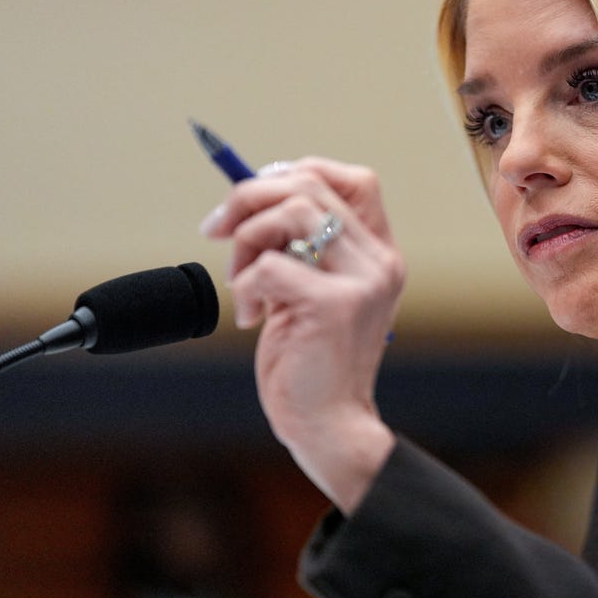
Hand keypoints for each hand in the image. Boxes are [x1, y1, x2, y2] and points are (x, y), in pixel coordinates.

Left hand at [201, 157, 405, 513]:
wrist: (328, 424)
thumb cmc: (311, 361)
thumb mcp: (308, 291)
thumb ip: (299, 248)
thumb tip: (247, 196)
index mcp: (380, 254)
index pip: (355, 179)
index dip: (299, 173)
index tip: (255, 201)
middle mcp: (380, 261)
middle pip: (309, 185)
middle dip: (248, 199)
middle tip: (217, 232)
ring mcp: (362, 281)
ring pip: (290, 214)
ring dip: (245, 242)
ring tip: (241, 283)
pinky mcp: (335, 305)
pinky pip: (270, 266)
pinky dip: (245, 287)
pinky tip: (250, 319)